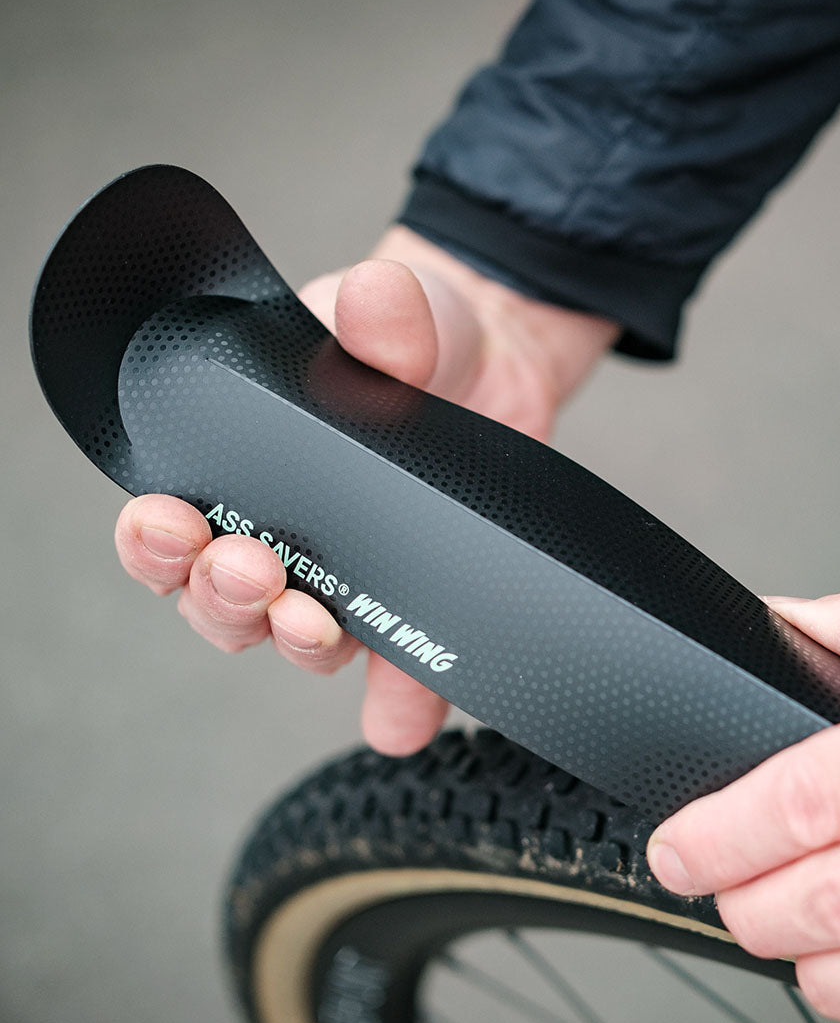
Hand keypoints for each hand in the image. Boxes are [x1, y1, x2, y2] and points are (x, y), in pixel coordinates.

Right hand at [114, 228, 617, 752]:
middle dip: (222, 598)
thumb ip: (382, 315)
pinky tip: (400, 721)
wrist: (499, 359)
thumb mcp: (397, 314)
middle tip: (251, 570)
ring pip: (301, 640)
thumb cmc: (416, 337)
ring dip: (295, 645)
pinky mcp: (422, 602)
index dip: (157, 542)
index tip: (172, 525)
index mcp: (249, 468)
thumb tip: (374, 301)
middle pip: (223, 603)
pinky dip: (402, 703)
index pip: (175, 527)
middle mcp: (290, 536)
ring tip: (312, 624)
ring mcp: (356, 575)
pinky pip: (407, 670)